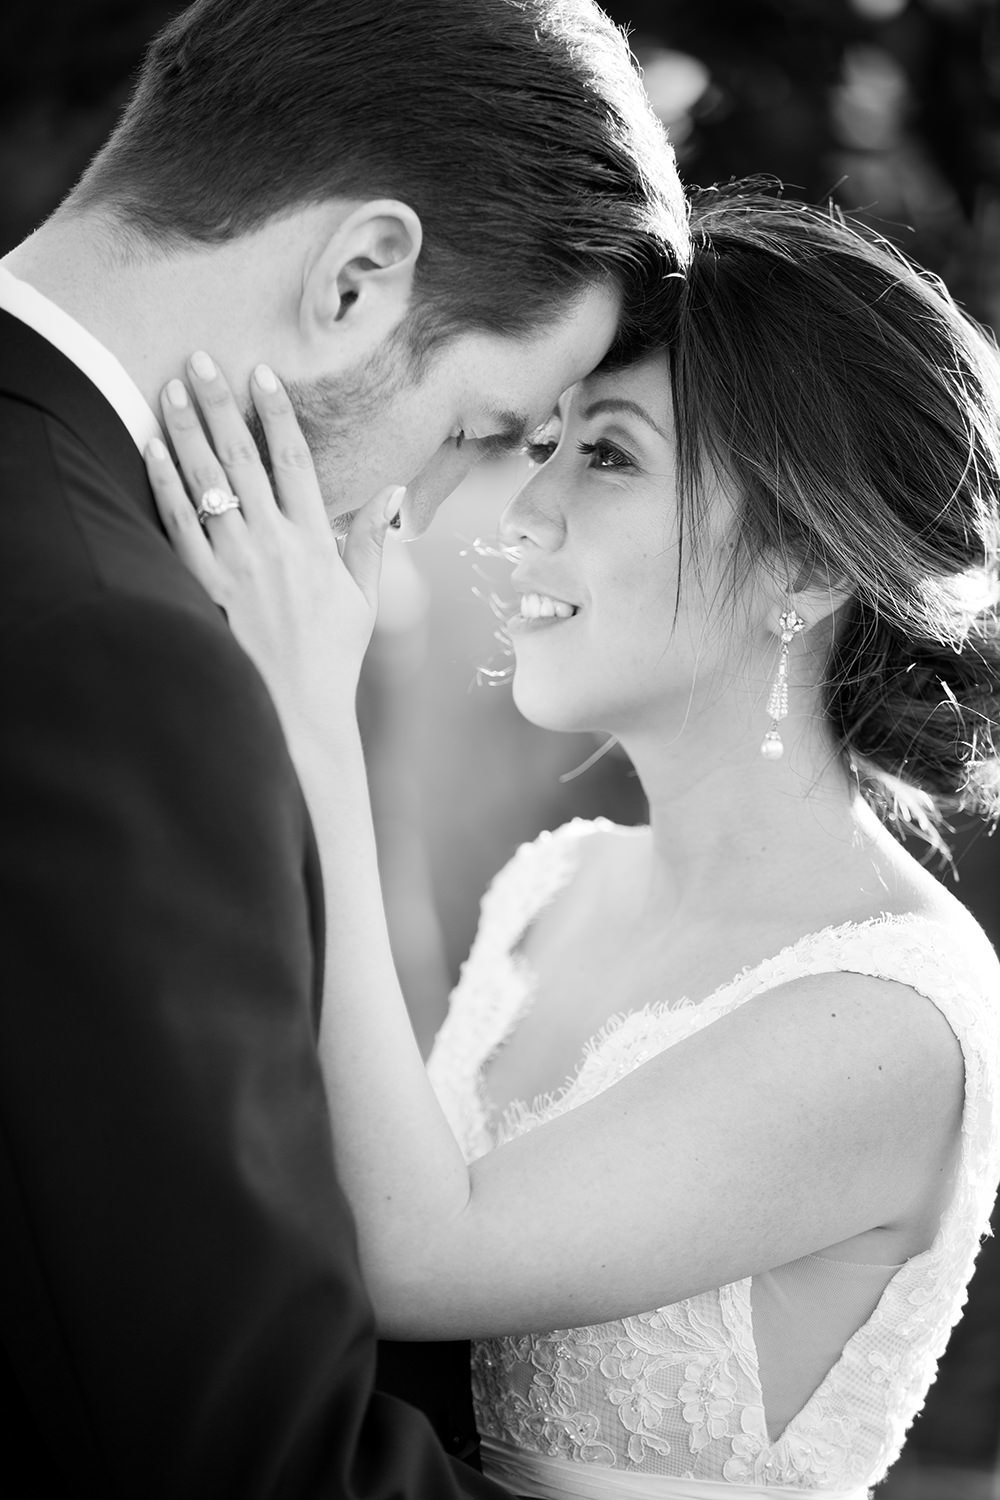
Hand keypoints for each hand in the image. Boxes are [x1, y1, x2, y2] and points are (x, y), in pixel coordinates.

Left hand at [145, 353, 404, 749]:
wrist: (299, 710)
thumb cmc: (333, 656)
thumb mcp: (364, 598)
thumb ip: (370, 540)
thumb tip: (393, 492)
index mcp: (315, 543)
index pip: (294, 462)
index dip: (277, 413)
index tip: (262, 373)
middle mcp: (275, 546)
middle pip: (243, 460)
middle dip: (221, 405)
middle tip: (201, 359)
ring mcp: (238, 566)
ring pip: (207, 484)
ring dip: (187, 432)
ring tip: (171, 389)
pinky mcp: (208, 588)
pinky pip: (181, 526)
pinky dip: (165, 485)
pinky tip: (153, 449)